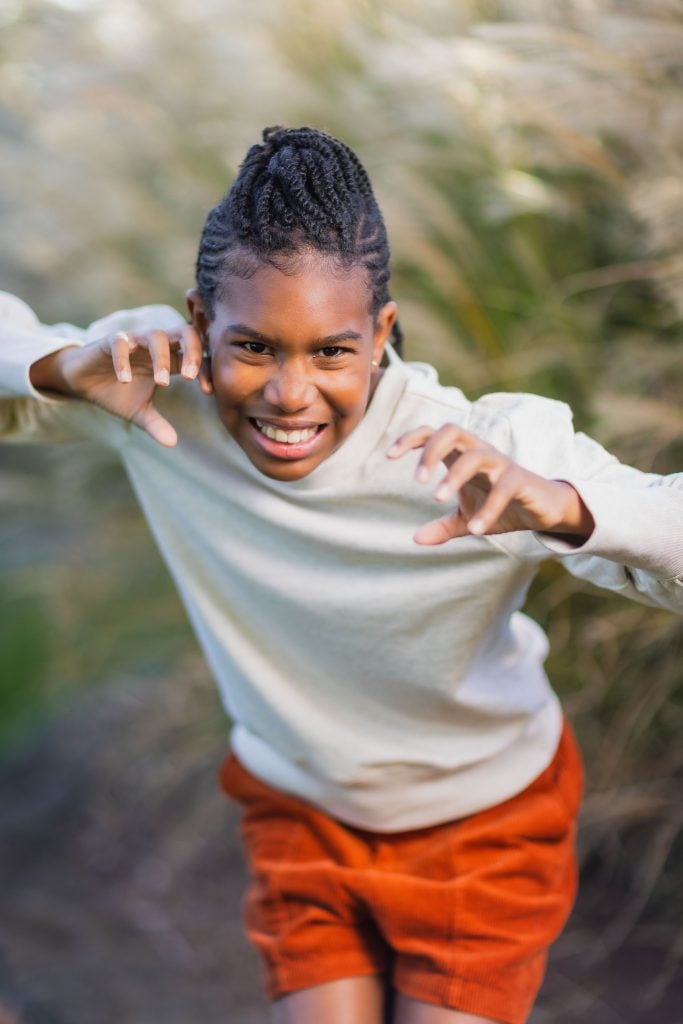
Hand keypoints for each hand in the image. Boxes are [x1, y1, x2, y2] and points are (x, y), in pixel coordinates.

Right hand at [30, 325, 205, 446]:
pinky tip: (125, 380)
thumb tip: (172, 443)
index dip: (206, 370)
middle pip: (185, 333)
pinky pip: (120, 343)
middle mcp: (156, 347)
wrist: (82, 381)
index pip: (197, 356)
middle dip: (193, 353)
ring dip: (162, 359)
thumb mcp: (139, 412)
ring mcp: (134, 341)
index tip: (208, 392)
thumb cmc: (116, 391)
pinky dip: (124, 360)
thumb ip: (157, 424)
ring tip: (162, 382)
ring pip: (156, 336)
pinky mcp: (110, 341)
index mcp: (169, 360)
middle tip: (190, 378)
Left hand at [387, 423, 593, 544]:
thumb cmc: (501, 506)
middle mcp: (479, 452)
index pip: (433, 433)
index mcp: (462, 455)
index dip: (410, 439)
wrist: (542, 510)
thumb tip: (415, 539)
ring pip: (475, 455)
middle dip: (430, 450)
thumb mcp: (467, 518)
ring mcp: (500, 463)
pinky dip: (489, 508)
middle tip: (417, 480)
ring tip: (437, 498)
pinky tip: (475, 529)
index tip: (388, 456)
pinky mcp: (520, 478)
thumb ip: (442, 526)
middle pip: (451, 430)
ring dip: (453, 475)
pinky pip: (504, 486)